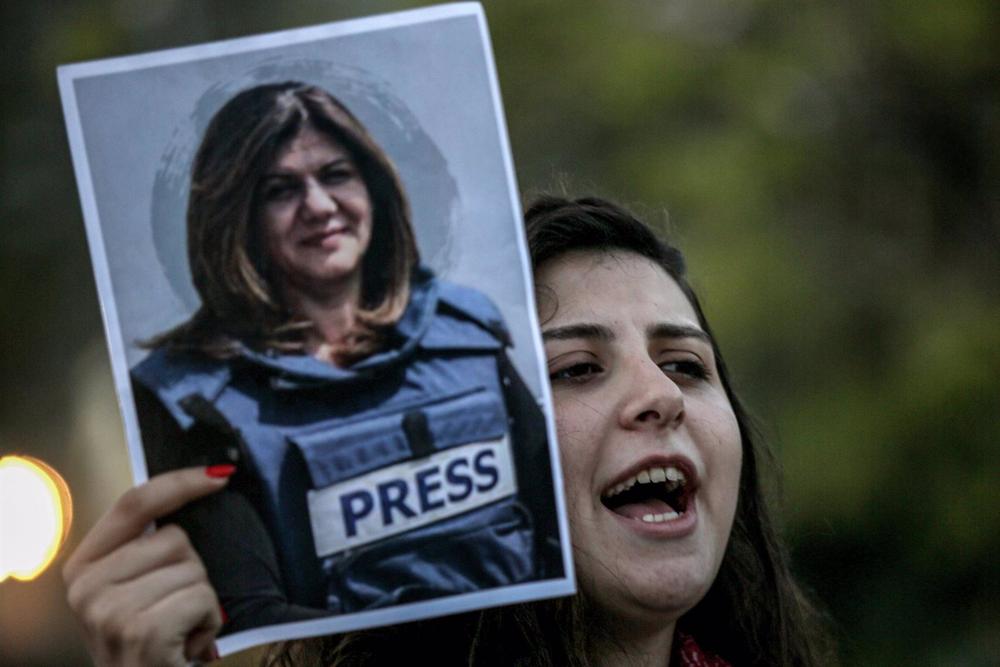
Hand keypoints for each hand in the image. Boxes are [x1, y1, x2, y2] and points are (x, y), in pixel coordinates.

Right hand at [63, 466, 233, 665]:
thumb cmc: (153, 645)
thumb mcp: (135, 592)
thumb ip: (144, 550)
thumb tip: (200, 483)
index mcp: (83, 569)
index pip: (133, 503)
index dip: (179, 482)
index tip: (218, 475)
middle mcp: (86, 588)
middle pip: (174, 537)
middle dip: (191, 572)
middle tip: (173, 613)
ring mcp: (109, 611)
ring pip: (193, 568)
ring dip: (201, 602)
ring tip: (179, 633)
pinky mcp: (141, 631)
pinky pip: (202, 597)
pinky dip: (209, 623)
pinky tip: (186, 647)